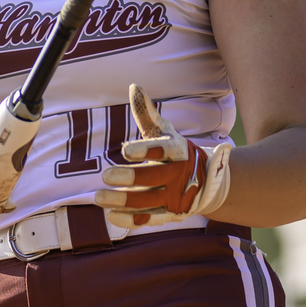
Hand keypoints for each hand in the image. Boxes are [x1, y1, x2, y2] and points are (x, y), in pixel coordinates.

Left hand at [95, 85, 233, 227]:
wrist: (207, 180)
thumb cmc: (174, 150)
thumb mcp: (164, 130)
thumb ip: (147, 113)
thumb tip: (135, 87)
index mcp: (177, 150)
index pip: (162, 150)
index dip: (144, 150)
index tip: (125, 151)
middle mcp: (178, 174)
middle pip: (153, 178)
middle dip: (129, 178)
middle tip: (105, 176)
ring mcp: (174, 196)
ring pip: (148, 201)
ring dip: (123, 201)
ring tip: (99, 198)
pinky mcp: (170, 214)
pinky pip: (150, 219)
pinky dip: (130, 220)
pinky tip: (110, 216)